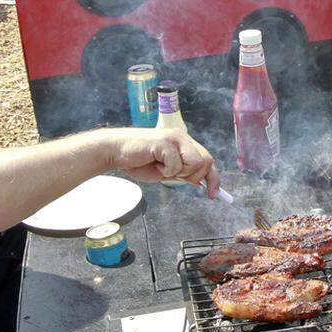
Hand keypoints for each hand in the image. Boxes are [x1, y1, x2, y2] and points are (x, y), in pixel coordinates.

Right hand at [102, 128, 219, 194]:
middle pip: (206, 161)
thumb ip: (183, 172)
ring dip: (179, 172)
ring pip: (195, 162)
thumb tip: (201, 182)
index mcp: (184, 142)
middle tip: (174, 176)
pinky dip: (166, 170)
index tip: (214, 194)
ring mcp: (174, 138)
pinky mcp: (164, 142)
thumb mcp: (166, 170)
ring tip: (162, 168)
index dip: (214, 178)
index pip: (208, 159)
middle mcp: (182, 137)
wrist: (117, 152)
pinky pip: (176, 164)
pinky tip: (154, 164)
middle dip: (193, 176)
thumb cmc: (139, 161)